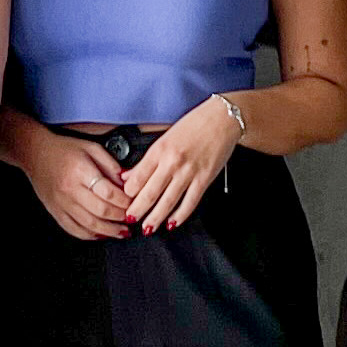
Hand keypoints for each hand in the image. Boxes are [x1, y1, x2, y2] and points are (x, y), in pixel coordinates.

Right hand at [18, 132, 132, 241]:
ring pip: (90, 225)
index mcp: (80, 171)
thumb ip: (111, 165)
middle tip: (132, 218)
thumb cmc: (64, 149)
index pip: (108, 193)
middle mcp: (70, 190)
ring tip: (123, 231)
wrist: (35, 154)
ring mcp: (62, 204)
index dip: (125, 201)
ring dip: (110, 231)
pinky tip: (103, 234)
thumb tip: (128, 182)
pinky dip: (91, 236)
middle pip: (101, 211)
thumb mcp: (91, 147)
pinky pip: (75, 230)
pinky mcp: (56, 212)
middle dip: (121, 218)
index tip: (134, 202)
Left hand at [121, 98, 241, 234]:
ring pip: (168, 201)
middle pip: (149, 193)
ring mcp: (189, 172)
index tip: (122, 201)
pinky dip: (180, 215)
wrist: (223, 118)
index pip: (137, 177)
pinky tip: (172, 223)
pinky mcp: (205, 179)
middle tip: (130, 220)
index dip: (128, 193)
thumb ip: (147, 160)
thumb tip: (128, 176)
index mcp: (159, 149)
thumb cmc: (195, 124)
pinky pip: (190, 202)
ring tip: (147, 228)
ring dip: (155, 218)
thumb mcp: (165, 137)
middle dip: (137, 210)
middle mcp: (172, 162)